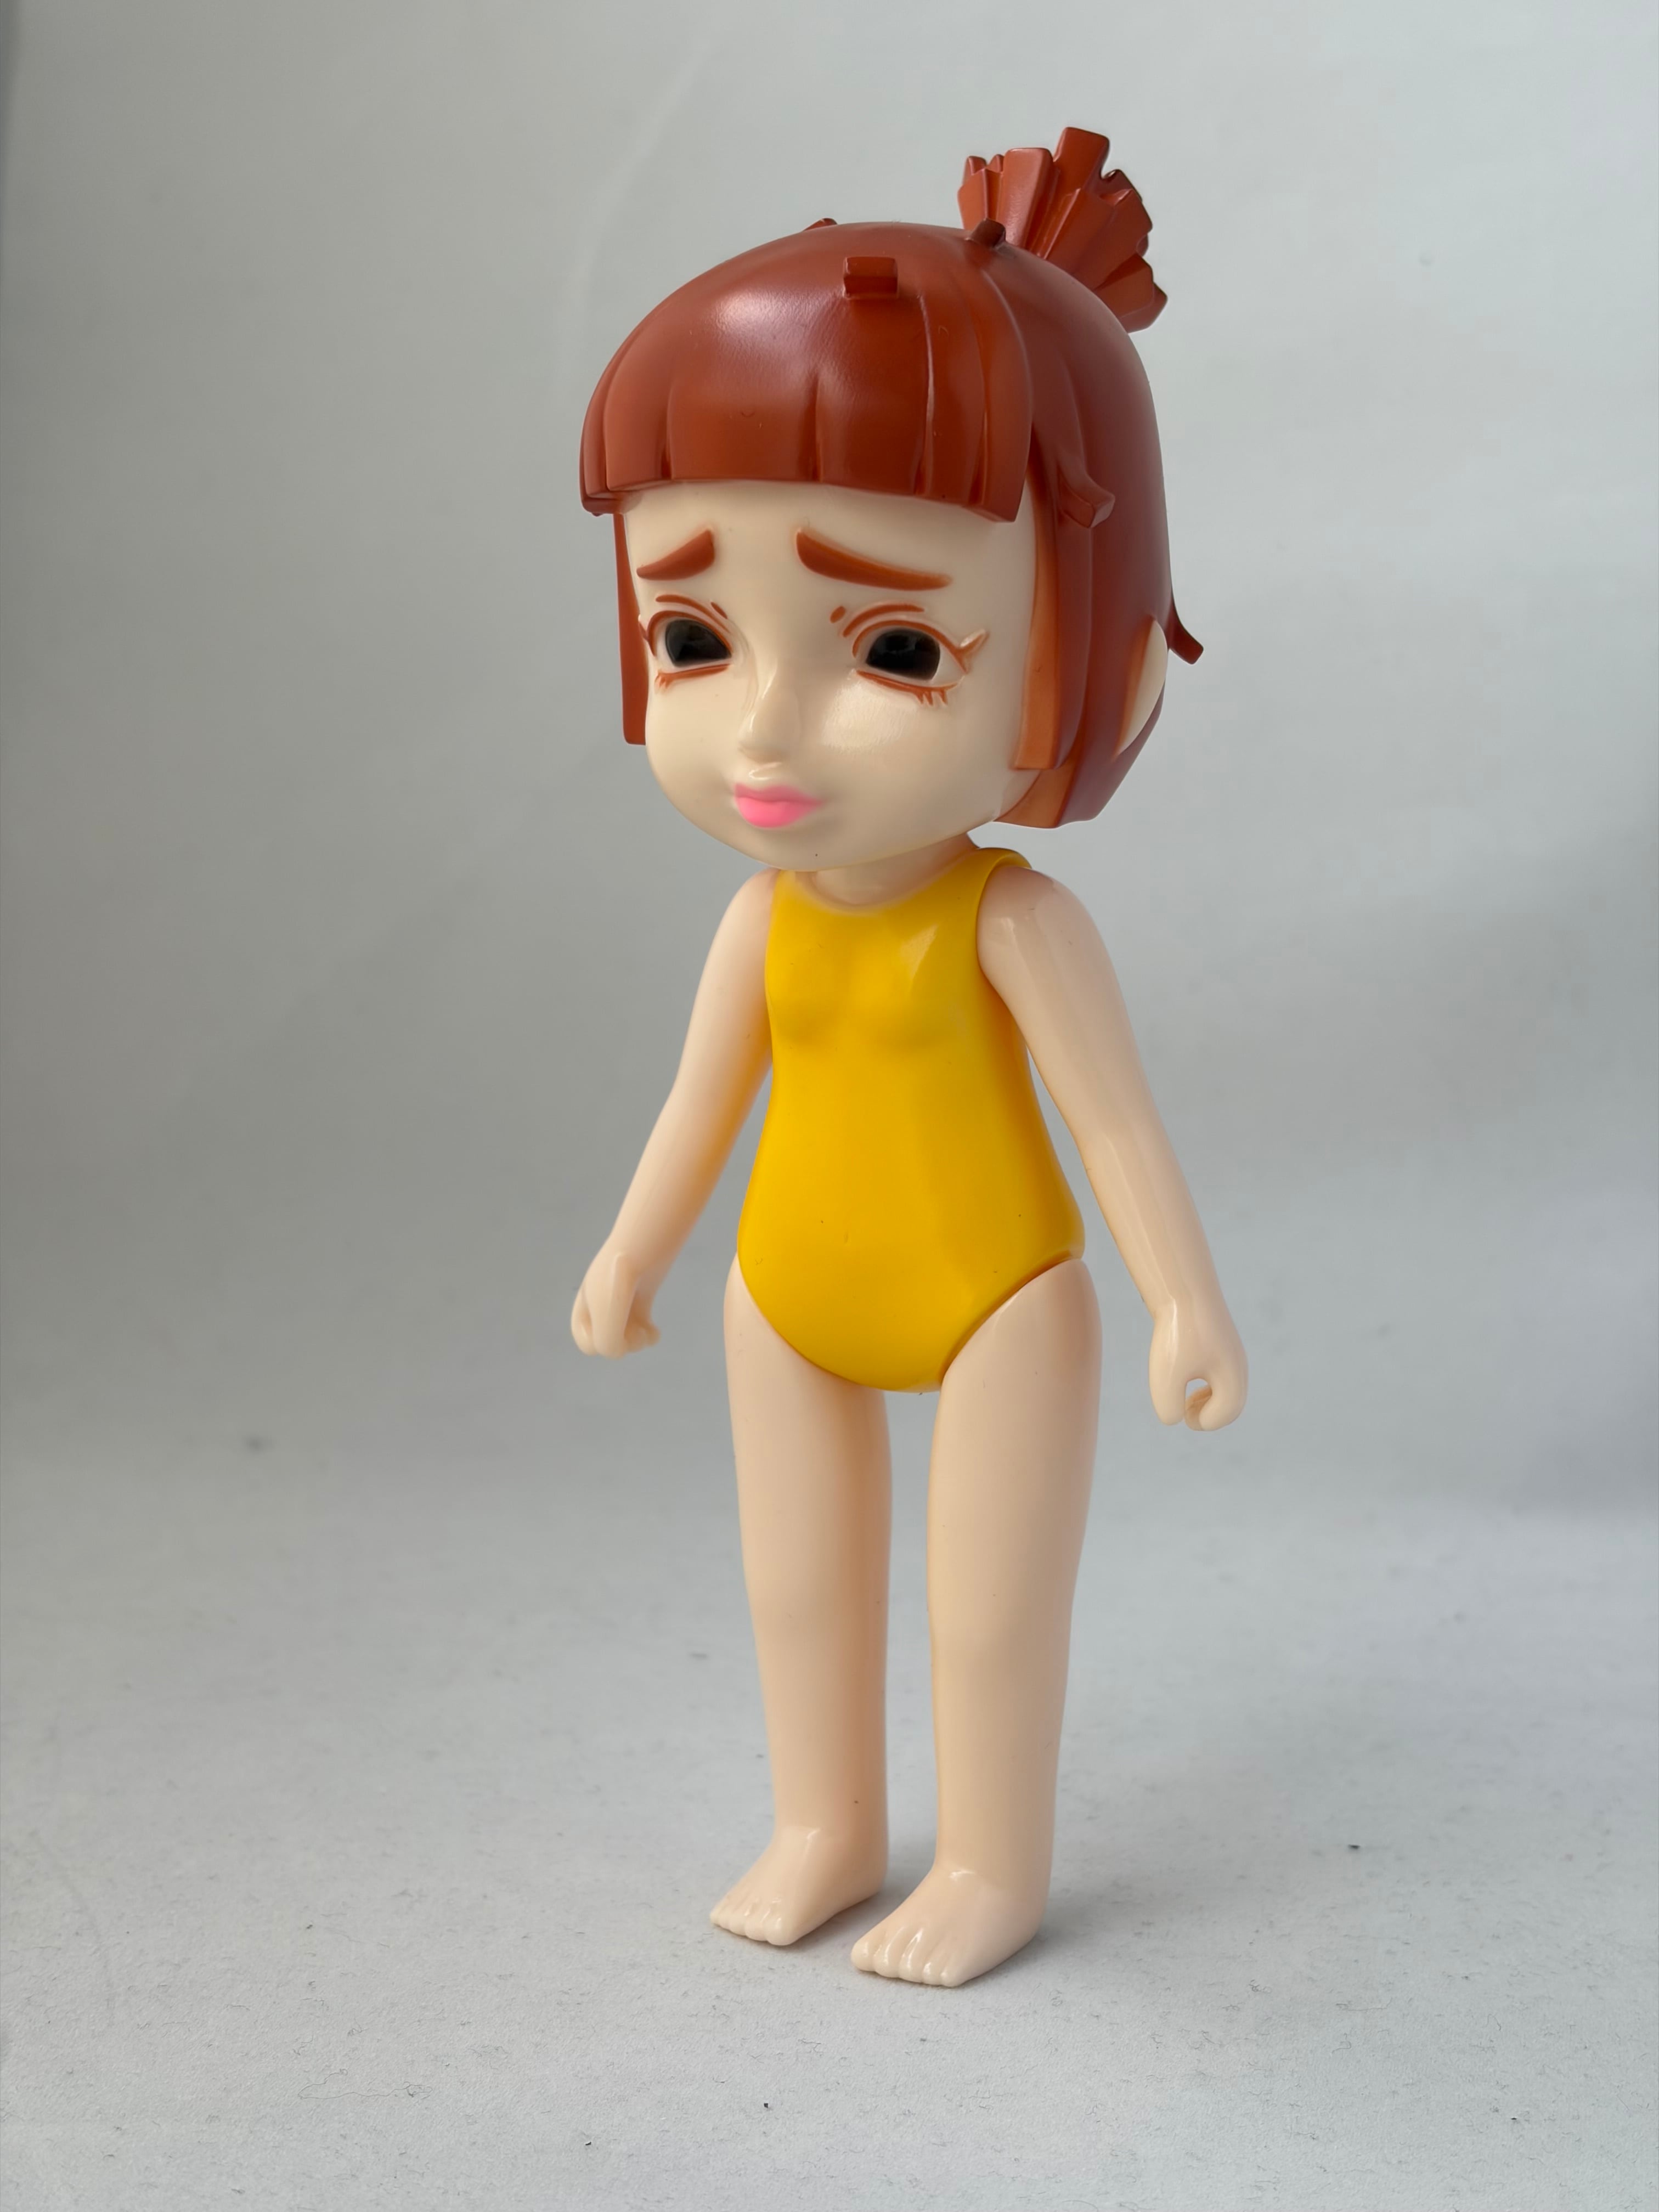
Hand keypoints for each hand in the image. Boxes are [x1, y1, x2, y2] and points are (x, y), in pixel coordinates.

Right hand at [571, 1243, 660, 1357]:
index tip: (612, 1330)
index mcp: (585, 1305)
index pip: (587, 1343)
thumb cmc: (621, 1276)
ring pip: (628, 1336)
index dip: (600, 1344)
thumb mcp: (607, 1313)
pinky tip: (655, 1330)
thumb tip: (619, 1352)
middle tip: (635, 1332)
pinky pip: (643, 1326)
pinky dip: (650, 1333)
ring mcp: (624, 1300)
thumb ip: (607, 1341)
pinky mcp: (643, 1295)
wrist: (646, 1240)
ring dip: (638, 1340)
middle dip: (623, 1343)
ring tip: (647, 1331)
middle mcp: (602, 1304)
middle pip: (609, 1341)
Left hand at [1149, 1299, 1246, 1430]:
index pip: (1225, 1413)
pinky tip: (1184, 1373)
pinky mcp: (1220, 1339)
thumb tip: (1174, 1418)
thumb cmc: (1177, 1333)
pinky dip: (1206, 1382)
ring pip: (1229, 1386)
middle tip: (1185, 1413)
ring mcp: (1231, 1350)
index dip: (1202, 1421)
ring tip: (1185, 1396)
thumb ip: (1169, 1406)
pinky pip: (1221, 1371)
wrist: (1184, 1287)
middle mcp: (1238, 1364)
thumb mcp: (1166, 1375)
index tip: (1181, 1414)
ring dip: (1208, 1399)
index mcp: (1232, 1375)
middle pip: (1233, 1403)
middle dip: (1210, 1414)